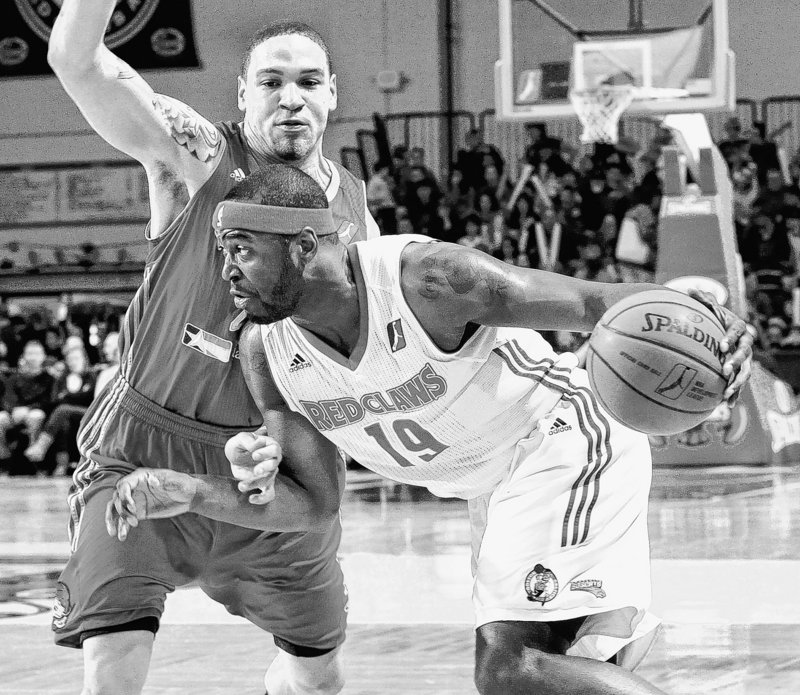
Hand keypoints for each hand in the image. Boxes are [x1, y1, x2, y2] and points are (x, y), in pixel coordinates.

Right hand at [104, 468, 197, 540]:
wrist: (190, 496)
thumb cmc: (183, 484)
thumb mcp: (176, 480)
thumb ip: (165, 480)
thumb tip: (153, 481)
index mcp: (141, 477)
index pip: (124, 485)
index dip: (125, 497)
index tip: (134, 508)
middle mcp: (135, 488)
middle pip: (117, 498)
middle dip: (121, 511)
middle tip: (134, 522)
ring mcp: (135, 500)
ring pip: (117, 509)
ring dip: (113, 520)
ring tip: (115, 533)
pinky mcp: (139, 512)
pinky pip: (125, 519)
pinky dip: (122, 527)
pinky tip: (122, 536)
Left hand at [224, 431, 281, 504]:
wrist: (235, 456)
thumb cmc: (241, 444)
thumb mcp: (240, 439)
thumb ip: (247, 440)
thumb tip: (255, 445)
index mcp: (270, 446)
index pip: (275, 449)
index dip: (266, 453)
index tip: (254, 455)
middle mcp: (273, 460)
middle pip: (274, 465)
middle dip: (265, 468)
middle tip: (255, 471)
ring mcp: (269, 473)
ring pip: (268, 480)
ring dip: (255, 483)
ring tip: (241, 486)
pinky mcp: (263, 484)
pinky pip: (268, 494)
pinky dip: (262, 498)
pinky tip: (251, 499)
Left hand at [688, 289, 754, 404]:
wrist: (724, 330)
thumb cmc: (713, 317)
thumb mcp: (708, 307)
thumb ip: (702, 300)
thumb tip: (690, 290)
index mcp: (738, 327)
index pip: (737, 331)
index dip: (730, 338)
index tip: (721, 345)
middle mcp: (744, 343)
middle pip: (745, 353)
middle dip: (736, 362)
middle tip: (725, 370)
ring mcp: (744, 359)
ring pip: (745, 371)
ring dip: (738, 381)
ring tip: (728, 392)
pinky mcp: (739, 371)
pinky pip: (738, 383)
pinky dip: (735, 393)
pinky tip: (727, 405)